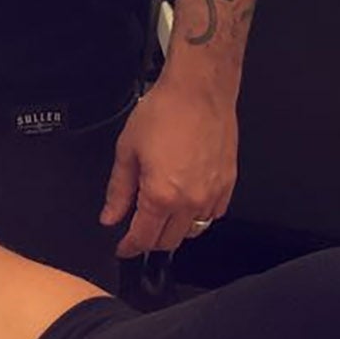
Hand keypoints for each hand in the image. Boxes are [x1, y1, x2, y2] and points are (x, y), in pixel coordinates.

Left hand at [99, 75, 237, 259]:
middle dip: (150, 241)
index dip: (129, 247)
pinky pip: (213, 215)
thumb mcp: (128, 150)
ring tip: (162, 215)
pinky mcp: (228, 184)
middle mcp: (190, 201)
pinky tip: (186, 202)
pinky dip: (198, 216)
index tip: (123, 248)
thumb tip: (110, 216)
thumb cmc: (165, 111)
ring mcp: (213, 194)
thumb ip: (118, 190)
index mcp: (161, 195)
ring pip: (193, 231)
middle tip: (138, 229)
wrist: (199, 90)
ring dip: (175, 230)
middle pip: (169, 241)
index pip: (143, 237)